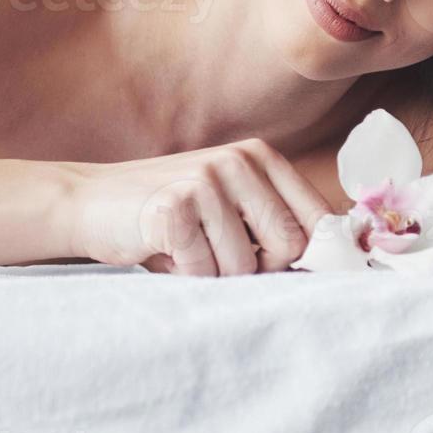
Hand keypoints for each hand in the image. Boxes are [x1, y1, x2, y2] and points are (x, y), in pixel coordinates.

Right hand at [64, 138, 333, 275]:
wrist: (92, 202)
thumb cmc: (170, 213)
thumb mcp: (229, 204)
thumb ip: (274, 220)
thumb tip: (340, 258)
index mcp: (261, 157)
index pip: (317, 218)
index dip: (315, 256)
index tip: (298, 276)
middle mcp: (239, 161)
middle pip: (289, 247)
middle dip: (258, 269)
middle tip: (218, 256)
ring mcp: (205, 180)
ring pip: (245, 267)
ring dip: (215, 274)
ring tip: (186, 251)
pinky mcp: (174, 207)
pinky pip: (204, 271)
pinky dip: (185, 275)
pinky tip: (164, 252)